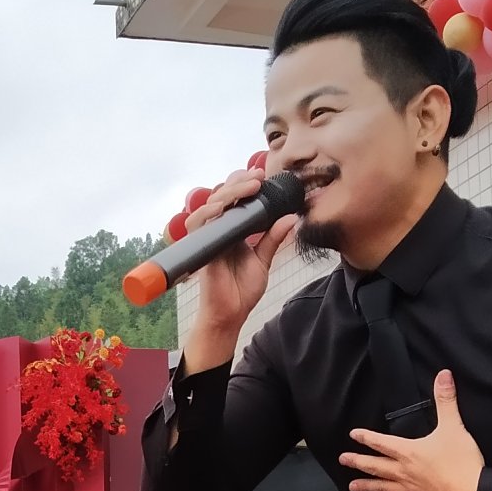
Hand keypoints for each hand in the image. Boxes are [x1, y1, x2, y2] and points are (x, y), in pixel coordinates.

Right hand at [180, 168, 302, 372]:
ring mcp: (209, 237)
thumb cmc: (242, 291)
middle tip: (259, 176)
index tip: (264, 176)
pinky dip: (210, 212)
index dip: (246, 185)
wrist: (231, 314)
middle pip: (223, 196)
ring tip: (250, 185)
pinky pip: (200, 224)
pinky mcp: (201, 248)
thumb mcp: (264, 260)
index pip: (236, 200)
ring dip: (229, 192)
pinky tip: (224, 205)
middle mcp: (219, 230)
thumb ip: (274, 238)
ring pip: (211, 204)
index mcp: (234, 230)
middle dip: (239, 182)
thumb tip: (291, 217)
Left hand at [340, 370, 483, 490]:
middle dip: (356, 462)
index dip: (365, 437)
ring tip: (352, 486)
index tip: (353, 435)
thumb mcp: (453, 426)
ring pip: (382, 488)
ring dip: (366, 486)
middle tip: (342, 460)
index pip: (380, 443)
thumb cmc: (462, 462)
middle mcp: (404, 473)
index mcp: (408, 452)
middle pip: (374, 466)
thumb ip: (446, 400)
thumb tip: (443, 376)